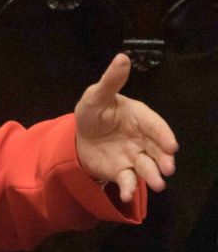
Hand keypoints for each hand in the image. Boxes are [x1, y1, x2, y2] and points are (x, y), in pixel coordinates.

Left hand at [75, 53, 177, 203]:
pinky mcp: (122, 170)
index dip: (163, 135)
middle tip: (168, 169)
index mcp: (139, 117)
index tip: (171, 146)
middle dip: (164, 159)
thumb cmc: (93, 111)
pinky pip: (127, 180)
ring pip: (147, 166)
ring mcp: (133, 155)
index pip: (155, 125)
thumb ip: (111, 80)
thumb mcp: (96, 95)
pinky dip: (128, 188)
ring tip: (157, 185)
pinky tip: (126, 194)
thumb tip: (122, 57)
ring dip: (152, 176)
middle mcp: (141, 138)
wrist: (79, 135)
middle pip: (157, 149)